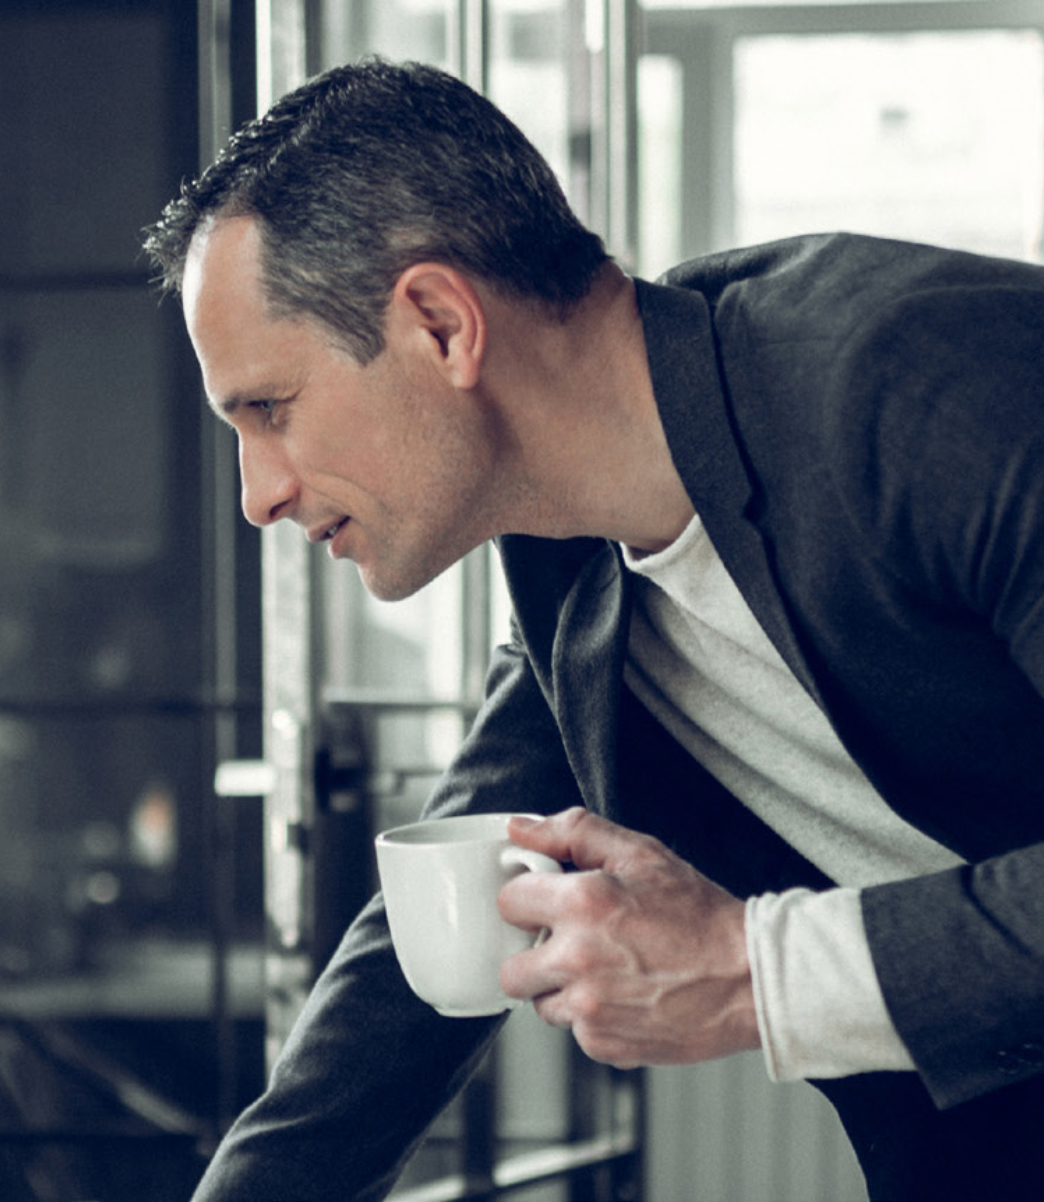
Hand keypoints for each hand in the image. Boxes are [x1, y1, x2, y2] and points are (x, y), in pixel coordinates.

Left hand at [497, 807, 759, 1068]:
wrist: (748, 978)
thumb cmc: (699, 915)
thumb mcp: (640, 853)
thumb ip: (573, 831)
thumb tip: (519, 828)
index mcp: (582, 903)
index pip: (509, 902)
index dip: (529, 900)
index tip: (548, 905)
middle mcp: (577, 958)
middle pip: (509, 968)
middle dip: (533, 954)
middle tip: (570, 945)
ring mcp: (588, 1008)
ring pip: (540, 1003)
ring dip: (562, 990)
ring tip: (606, 971)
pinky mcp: (603, 1044)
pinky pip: (575, 1031)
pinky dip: (593, 1017)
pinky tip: (625, 997)